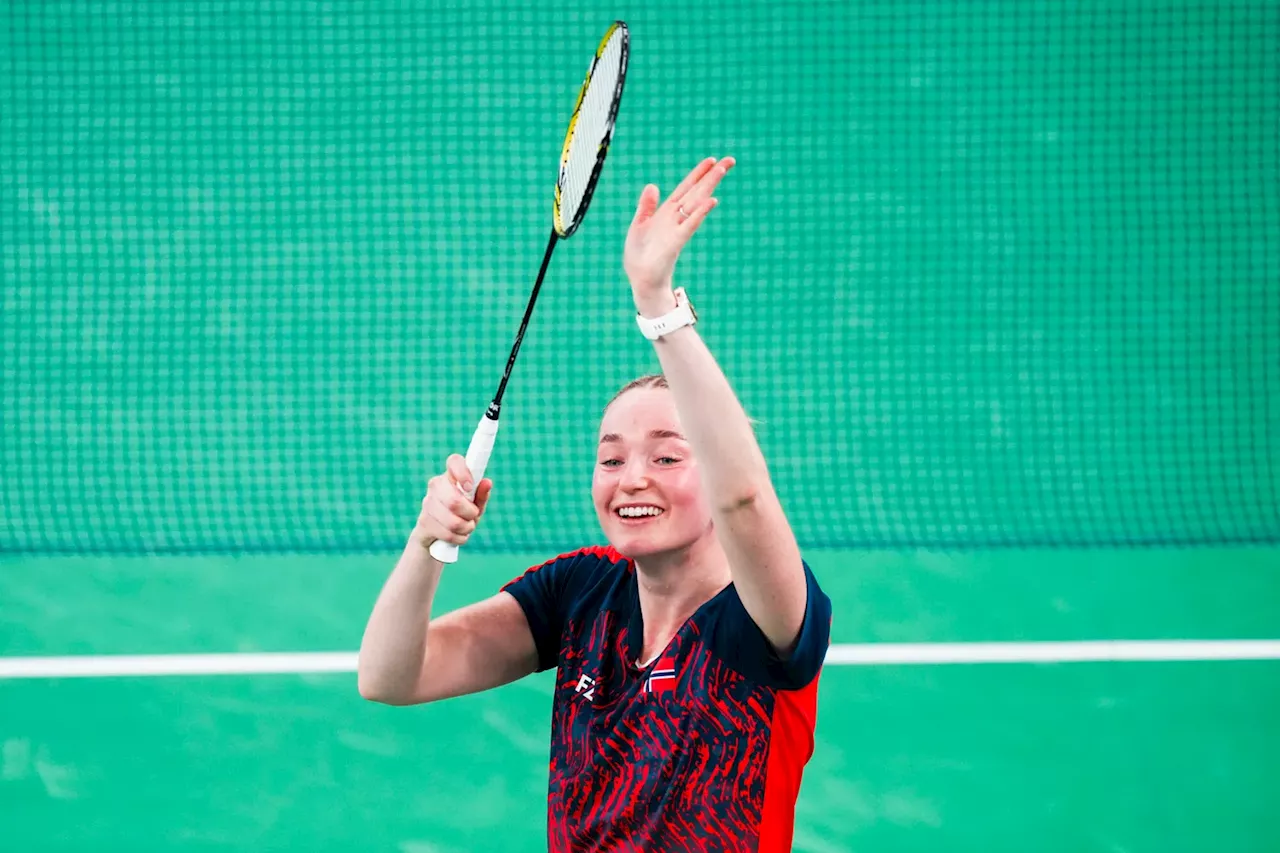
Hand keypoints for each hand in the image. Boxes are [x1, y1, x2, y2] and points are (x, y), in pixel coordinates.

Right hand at [415, 454, 492, 549]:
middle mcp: (436, 485)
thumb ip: (481, 495)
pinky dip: (458, 538)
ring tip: (466, 527)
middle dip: (469, 514)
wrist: (436, 536)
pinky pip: (447, 533)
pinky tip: (457, 535)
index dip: (463, 473)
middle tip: (473, 516)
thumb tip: (487, 482)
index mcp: (451, 476)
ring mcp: (427, 503)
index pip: (454, 461)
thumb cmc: (460, 515)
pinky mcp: (423, 522)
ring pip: (452, 521)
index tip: (470, 487)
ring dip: (466, 528)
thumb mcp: (474, 505)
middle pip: (454, 500)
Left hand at [624, 156, 734, 315]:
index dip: (697, 173)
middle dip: (712, 176)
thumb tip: (652, 185)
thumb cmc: (640, 256)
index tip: (712, 160)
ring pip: (696, 203)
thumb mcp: (639, 225)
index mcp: (666, 212)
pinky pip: (690, 225)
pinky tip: (711, 201)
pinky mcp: (676, 242)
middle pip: (696, 191)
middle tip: (730, 160)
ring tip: (722, 171)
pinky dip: (700, 213)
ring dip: (708, 187)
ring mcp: (677, 228)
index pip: (685, 188)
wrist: (641, 280)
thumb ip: (646, 206)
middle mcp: (675, 218)